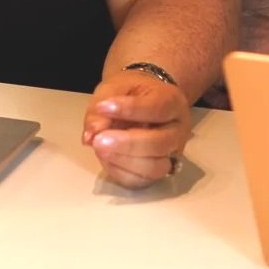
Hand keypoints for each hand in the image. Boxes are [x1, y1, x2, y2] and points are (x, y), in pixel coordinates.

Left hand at [81, 70, 192, 188]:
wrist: (145, 100)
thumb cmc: (132, 92)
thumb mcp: (116, 86)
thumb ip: (102, 105)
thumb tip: (91, 135)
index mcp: (173, 102)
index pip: (157, 108)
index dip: (130, 109)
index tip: (102, 106)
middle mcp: (177, 131)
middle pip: (160, 144)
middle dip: (127, 144)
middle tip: (99, 140)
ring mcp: (170, 155)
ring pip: (154, 168)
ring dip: (123, 161)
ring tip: (99, 148)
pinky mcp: (157, 173)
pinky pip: (140, 181)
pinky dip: (119, 172)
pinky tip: (105, 157)